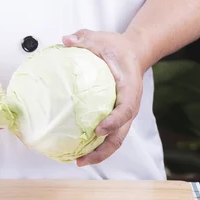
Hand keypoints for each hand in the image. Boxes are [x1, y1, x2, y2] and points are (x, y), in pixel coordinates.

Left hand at [62, 29, 145, 165]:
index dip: (114, 121)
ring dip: (98, 153)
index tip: (98, 129)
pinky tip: (76, 150)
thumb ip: (85, 38)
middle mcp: (129, 106)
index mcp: (130, 88)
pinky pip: (107, 135)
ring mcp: (123, 114)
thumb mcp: (102, 38)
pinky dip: (94, 145)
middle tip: (82, 159)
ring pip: (115, 140)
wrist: (134, 53)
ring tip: (77, 161)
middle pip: (120, 135)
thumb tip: (65, 40)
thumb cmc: (118, 48)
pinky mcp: (115, 117)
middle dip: (103, 151)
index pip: (126, 109)